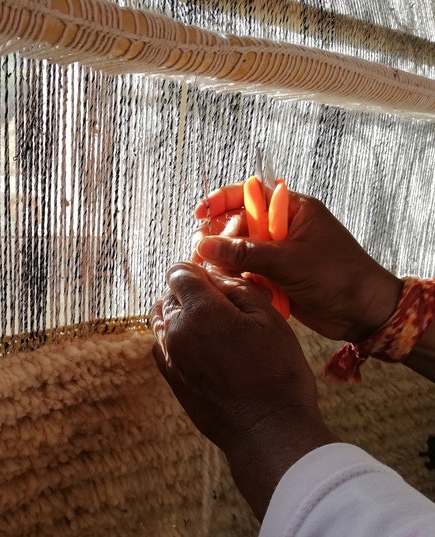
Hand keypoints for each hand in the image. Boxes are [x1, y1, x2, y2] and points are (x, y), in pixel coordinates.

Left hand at [151, 262, 336, 517]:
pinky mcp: (171, 379)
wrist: (268, 430)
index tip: (213, 278)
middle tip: (219, 302)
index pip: (179, 273)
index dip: (197, 270)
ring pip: (162, 321)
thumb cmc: (276, 373)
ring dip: (180, 315)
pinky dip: (175, 338)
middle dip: (189, 292)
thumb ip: (236, 289)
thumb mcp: (268, 318)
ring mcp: (169, 357)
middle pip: (169, 296)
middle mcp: (175, 332)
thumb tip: (214, 277)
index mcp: (200, 311)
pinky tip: (200, 345)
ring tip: (210, 324)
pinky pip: (162, 346)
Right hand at [191, 186, 401, 342]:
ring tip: (213, 274)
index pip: (250, 194)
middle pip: (238, 225)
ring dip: (225, 262)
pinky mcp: (275, 277)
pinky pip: (246, 273)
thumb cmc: (338, 277)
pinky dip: (236, 279)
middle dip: (220, 239)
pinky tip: (229, 286)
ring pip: (239, 251)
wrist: (363, 314)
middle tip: (203, 255)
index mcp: (292, 210)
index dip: (222, 201)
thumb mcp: (289, 261)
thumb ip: (245, 253)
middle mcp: (283, 229)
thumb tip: (204, 245)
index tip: (200, 215)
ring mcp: (278, 254)